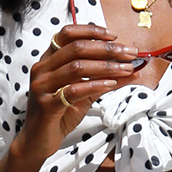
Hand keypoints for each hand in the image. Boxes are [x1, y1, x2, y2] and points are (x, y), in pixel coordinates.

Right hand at [13, 24, 144, 165]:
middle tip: (129, 54)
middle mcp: (42, 68)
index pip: (68, 34)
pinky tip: (111, 84)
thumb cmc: (61, 114)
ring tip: (126, 69)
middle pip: (76, 48)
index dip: (92, 31)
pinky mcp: (46, 104)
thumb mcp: (86, 93)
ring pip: (76, 67)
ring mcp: (42, 86)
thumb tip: (133, 69)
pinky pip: (73, 90)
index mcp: (48, 60)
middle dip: (107, 49)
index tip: (114, 36)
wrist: (39, 141)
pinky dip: (95, 85)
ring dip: (106, 66)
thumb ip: (105, 79)